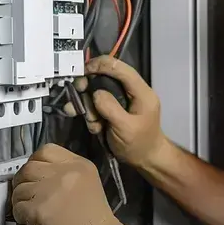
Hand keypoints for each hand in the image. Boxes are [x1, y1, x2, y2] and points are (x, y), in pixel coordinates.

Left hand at [11, 143, 123, 224]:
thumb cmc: (96, 220)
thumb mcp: (87, 185)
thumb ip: (64, 176)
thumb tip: (36, 179)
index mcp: (79, 164)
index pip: (45, 150)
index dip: (35, 162)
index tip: (36, 177)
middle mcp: (64, 172)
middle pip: (28, 167)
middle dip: (23, 182)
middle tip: (27, 196)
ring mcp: (51, 190)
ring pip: (19, 189)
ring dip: (20, 201)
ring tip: (31, 213)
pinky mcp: (39, 209)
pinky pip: (18, 208)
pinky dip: (21, 217)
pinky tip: (33, 223)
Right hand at [77, 55, 166, 170]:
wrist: (145, 160)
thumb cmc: (140, 144)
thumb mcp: (126, 128)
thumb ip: (111, 108)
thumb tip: (95, 93)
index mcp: (141, 92)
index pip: (122, 69)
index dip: (102, 65)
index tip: (84, 71)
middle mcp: (131, 92)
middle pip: (106, 78)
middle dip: (89, 88)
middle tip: (78, 94)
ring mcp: (121, 101)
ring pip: (98, 93)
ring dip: (89, 107)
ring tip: (92, 123)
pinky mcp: (113, 110)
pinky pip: (96, 106)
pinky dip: (91, 116)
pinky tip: (95, 128)